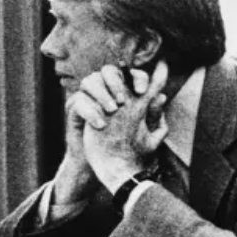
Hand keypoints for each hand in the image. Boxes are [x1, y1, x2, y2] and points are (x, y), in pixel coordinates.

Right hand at [73, 61, 169, 190]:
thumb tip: (162, 97)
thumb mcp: (147, 133)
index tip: (143, 91)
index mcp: (125, 92)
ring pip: (90, 80)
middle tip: (124, 99)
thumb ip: (154, 115)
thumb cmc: (128, 147)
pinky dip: (89, 110)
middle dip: (116, 81)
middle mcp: (106, 91)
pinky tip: (100, 124)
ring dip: (101, 93)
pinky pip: (78, 100)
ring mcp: (89, 98)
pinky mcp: (75, 110)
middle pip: (108, 70)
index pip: (130, 74)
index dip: (137, 77)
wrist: (106, 166)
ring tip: (112, 110)